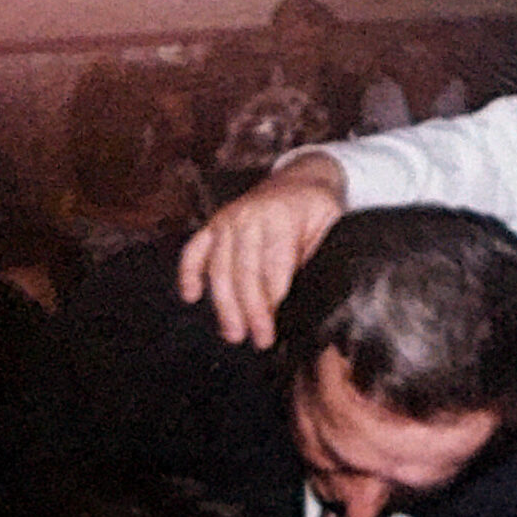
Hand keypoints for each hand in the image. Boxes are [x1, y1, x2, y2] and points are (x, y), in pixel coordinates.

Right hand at [175, 153, 347, 345]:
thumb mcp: (327, 226)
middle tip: (257, 340)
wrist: (300, 176)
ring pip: (218, 268)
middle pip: (243, 273)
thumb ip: (311, 257)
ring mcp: (226, 219)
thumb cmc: (315, 208)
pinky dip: (188, 272)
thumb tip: (302, 300)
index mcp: (280, 218)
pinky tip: (190, 296)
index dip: (272, 304)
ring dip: (223, 304)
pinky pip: (194, 249)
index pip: (272, 270)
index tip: (272, 331)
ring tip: (232, 333)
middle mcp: (247, 217)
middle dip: (249, 311)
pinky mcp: (213, 223)